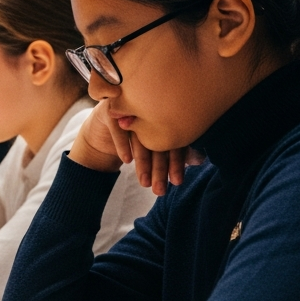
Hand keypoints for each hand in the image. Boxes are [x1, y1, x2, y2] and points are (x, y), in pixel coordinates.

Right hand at [69, 100, 187, 195]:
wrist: (102, 127)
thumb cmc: (134, 138)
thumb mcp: (153, 146)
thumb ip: (174, 151)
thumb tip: (197, 160)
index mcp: (164, 118)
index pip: (173, 141)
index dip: (176, 163)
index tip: (176, 182)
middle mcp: (148, 111)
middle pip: (156, 142)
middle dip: (159, 169)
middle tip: (160, 190)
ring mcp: (129, 109)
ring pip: (139, 138)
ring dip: (142, 162)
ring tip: (144, 183)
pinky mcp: (109, 110)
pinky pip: (117, 128)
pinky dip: (123, 144)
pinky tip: (126, 160)